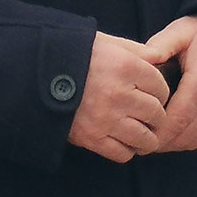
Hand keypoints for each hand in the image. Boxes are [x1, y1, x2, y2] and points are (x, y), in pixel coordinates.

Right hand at [67, 33, 170, 163]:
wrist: (35, 74)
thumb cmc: (72, 54)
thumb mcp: (104, 42)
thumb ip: (135, 49)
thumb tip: (159, 56)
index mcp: (125, 66)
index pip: (160, 85)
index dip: (161, 91)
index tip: (154, 94)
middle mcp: (120, 94)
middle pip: (156, 113)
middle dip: (156, 116)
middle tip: (150, 115)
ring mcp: (107, 118)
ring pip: (145, 138)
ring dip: (146, 137)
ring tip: (141, 133)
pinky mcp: (92, 138)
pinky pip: (122, 154)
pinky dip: (126, 151)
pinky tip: (123, 141)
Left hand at [142, 13, 196, 152]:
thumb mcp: (180, 30)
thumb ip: (159, 46)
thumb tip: (141, 62)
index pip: (175, 120)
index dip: (153, 133)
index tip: (132, 135)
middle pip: (183, 136)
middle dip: (158, 143)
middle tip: (135, 141)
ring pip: (194, 141)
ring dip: (172, 144)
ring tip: (149, 139)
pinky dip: (186, 140)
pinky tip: (169, 134)